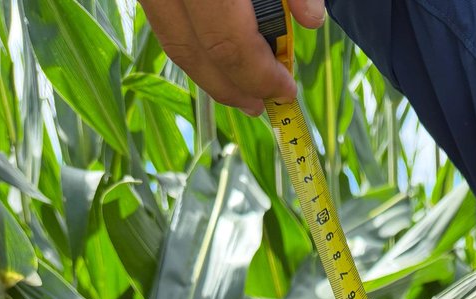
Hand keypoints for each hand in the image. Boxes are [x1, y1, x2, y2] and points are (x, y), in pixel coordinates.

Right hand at [138, 0, 325, 114]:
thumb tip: (312, 19)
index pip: (229, 45)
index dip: (260, 76)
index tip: (286, 89)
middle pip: (192, 53)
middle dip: (231, 88)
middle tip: (260, 105)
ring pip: (172, 39)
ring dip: (208, 71)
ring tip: (242, 90)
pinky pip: (163, 17)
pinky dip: (192, 40)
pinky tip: (216, 51)